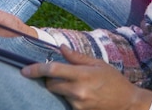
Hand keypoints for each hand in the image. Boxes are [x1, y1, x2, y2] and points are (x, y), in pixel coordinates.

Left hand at [22, 45, 151, 109]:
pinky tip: (80, 93)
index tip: (25, 70)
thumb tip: (61, 48)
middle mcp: (77, 91)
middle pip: (50, 85)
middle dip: (50, 79)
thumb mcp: (98, 64)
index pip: (53, 70)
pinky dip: (68, 96)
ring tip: (76, 84)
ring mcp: (77, 104)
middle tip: (58, 74)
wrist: (126, 102)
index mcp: (82, 75)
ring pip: (58, 94)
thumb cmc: (114, 80)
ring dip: (60, 88)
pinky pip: (66, 102)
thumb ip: (77, 57)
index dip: (37, 69)